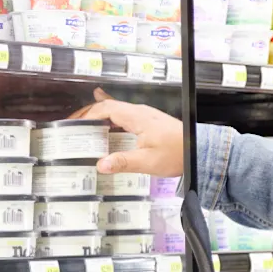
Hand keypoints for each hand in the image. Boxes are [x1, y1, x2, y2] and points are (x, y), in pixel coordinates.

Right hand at [68, 88, 184, 176]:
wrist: (200, 151)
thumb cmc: (177, 154)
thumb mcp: (148, 161)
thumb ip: (123, 162)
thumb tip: (100, 164)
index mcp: (136, 117)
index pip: (104, 109)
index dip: (86, 115)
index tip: (72, 123)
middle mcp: (140, 112)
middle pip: (108, 106)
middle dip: (89, 114)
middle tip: (74, 124)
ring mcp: (146, 116)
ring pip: (117, 111)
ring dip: (101, 116)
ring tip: (86, 126)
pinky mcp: (151, 122)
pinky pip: (126, 116)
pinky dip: (114, 119)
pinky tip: (110, 126)